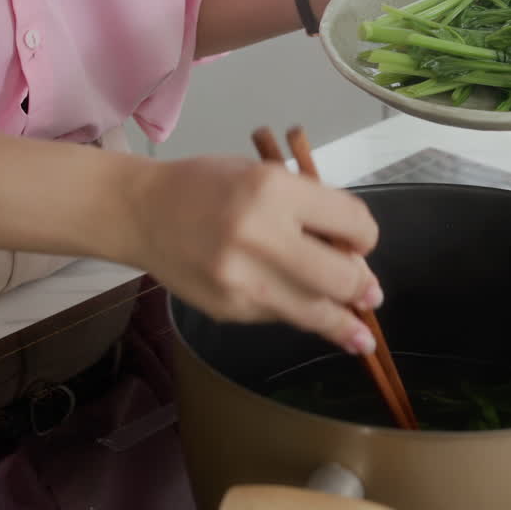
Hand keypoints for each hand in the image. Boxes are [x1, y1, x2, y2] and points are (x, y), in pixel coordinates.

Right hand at [128, 156, 382, 353]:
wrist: (141, 212)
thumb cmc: (207, 186)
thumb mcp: (263, 175)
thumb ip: (308, 209)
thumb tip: (354, 256)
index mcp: (273, 189)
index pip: (352, 222)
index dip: (365, 236)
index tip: (362, 242)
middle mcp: (260, 235)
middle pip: (342, 278)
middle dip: (362, 287)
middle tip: (368, 291)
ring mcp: (243, 280)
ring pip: (315, 312)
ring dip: (344, 324)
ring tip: (360, 336)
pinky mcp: (229, 309)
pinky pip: (279, 316)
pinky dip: (294, 312)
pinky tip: (302, 309)